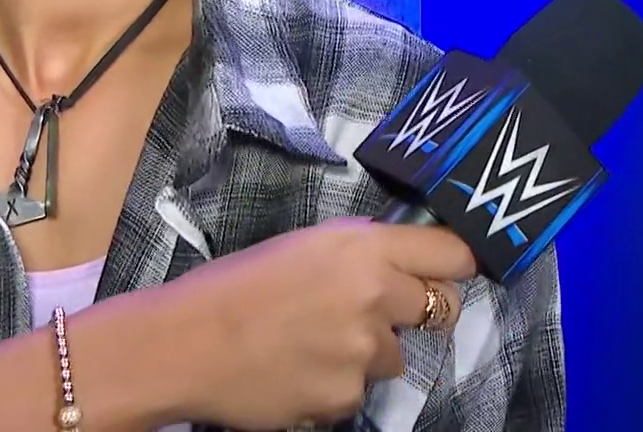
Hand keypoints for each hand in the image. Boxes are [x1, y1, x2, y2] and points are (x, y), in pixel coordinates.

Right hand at [145, 218, 475, 429]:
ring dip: (366, 354)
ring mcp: (364, 351)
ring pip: (394, 356)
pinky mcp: (346, 397)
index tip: (450, 272)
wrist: (186, 344)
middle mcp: (375, 295)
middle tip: (378, 314)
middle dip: (419, 311)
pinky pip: (358, 392)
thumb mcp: (305, 245)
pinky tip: (297, 373)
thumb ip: (360, 251)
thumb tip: (398, 262)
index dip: (456, 264)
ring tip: (311, 346)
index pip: (452, 252)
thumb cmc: (237, 285)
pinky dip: (335, 386)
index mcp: (364, 248)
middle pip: (440, 308)